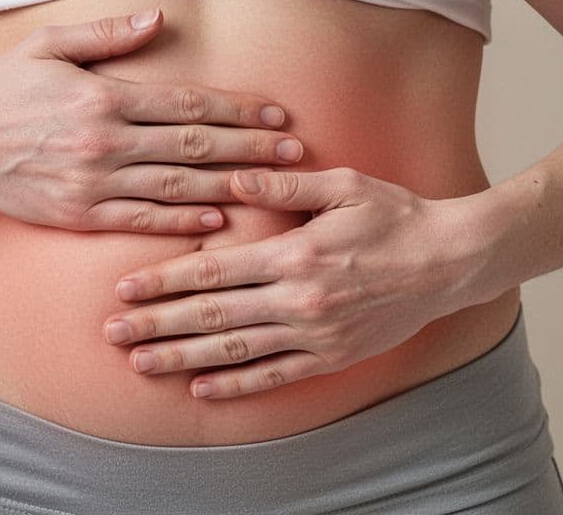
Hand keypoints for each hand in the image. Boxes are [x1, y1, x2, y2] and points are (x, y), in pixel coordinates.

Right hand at [0, 7, 303, 231]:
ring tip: (272, 184)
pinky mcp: (81, 215)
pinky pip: (142, 219)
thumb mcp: (47, 45)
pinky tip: (217, 219)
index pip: (186, 103)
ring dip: (229, 184)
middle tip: (294, 150)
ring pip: (176, 185)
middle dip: (250, 146)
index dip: (236, 108)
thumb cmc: (3, 88)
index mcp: (102, 97)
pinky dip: (182, 222)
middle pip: (193, 144)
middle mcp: (104, 142)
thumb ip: (106, 34)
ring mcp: (94, 183)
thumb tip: (159, 18)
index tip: (275, 112)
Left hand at [102, 166, 469, 398]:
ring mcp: (315, 334)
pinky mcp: (332, 356)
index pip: (214, 271)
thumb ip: (284, 182)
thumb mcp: (342, 185)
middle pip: (213, 315)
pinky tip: (201, 389)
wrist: (449, 261)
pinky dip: (236, 385)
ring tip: (142, 364)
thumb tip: (233, 174)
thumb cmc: (394, 215)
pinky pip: (276, 376)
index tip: (125, 289)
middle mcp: (299, 300)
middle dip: (158, 325)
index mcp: (295, 253)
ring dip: (183, 359)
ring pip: (236, 351)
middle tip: (114, 333)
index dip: (164, 281)